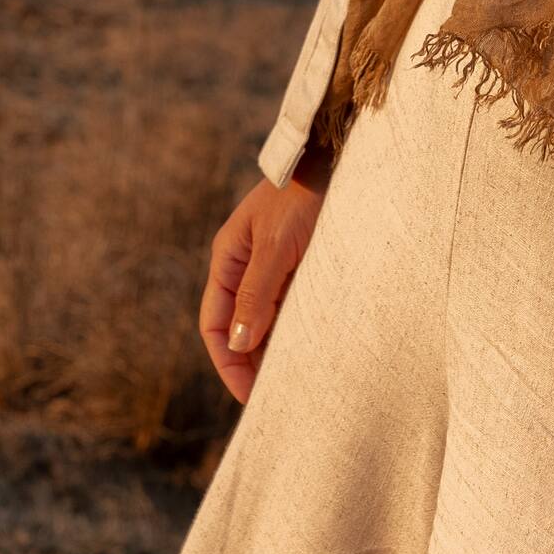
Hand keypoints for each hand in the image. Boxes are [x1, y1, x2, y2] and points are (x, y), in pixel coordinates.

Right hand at [196, 147, 330, 402]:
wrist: (337, 156)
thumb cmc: (303, 196)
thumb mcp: (276, 247)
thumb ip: (256, 295)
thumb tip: (238, 345)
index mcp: (228, 259)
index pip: (215, 325)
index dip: (228, 363)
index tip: (251, 395)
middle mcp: (247, 266)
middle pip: (241, 328)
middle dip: (253, 363)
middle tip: (278, 397)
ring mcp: (276, 266)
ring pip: (268, 320)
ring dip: (277, 349)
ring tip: (298, 381)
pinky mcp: (303, 265)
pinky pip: (293, 307)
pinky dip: (298, 331)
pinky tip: (315, 351)